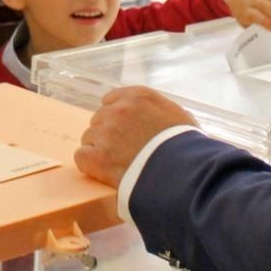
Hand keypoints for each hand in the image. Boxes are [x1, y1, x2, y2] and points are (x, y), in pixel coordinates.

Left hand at [74, 86, 196, 186]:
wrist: (184, 174)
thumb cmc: (189, 148)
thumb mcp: (181, 119)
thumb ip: (163, 113)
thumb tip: (162, 120)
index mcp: (138, 97)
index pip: (111, 100)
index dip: (115, 117)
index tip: (123, 131)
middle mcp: (118, 109)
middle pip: (99, 119)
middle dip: (108, 135)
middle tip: (122, 152)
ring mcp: (106, 132)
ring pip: (89, 138)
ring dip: (99, 150)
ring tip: (117, 166)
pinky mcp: (97, 156)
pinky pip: (82, 157)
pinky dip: (90, 166)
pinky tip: (104, 173)